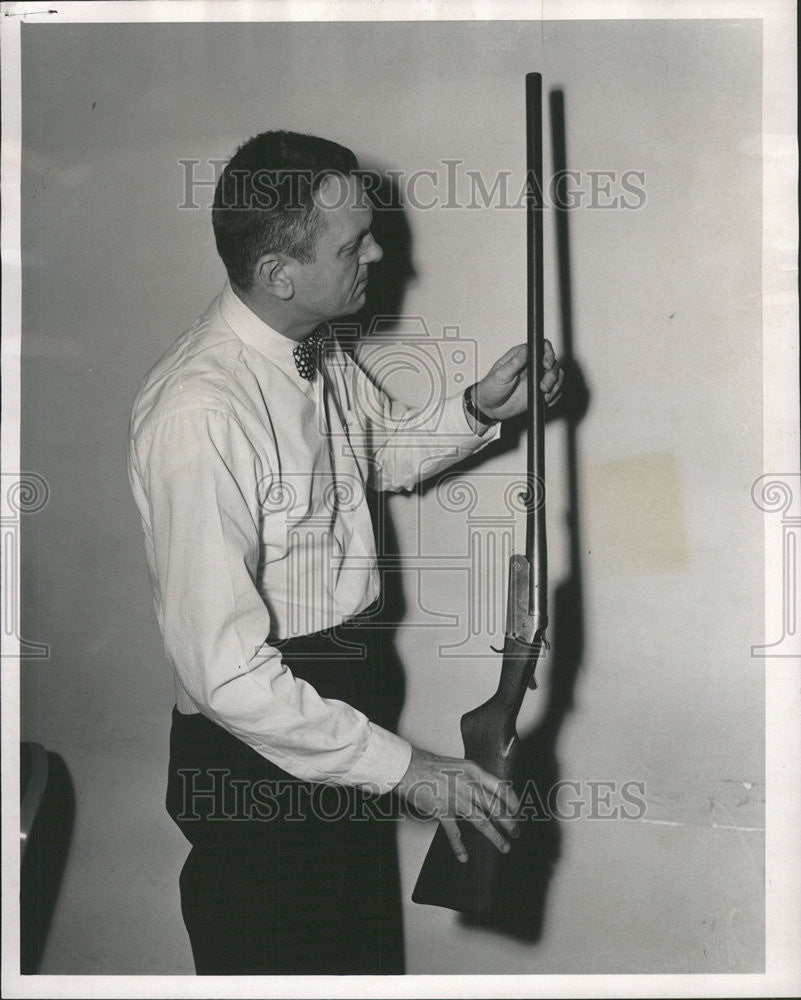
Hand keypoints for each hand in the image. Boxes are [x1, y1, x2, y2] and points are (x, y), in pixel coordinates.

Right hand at [393, 746, 519, 861]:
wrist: (409, 768)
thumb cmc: (431, 765)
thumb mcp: (459, 765)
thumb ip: (474, 778)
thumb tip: (487, 793)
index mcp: (474, 771)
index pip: (501, 787)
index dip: (513, 801)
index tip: (517, 810)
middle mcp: (469, 786)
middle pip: (496, 808)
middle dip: (510, 823)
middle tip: (517, 832)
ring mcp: (457, 800)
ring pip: (482, 822)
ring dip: (496, 837)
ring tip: (505, 846)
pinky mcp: (443, 812)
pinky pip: (454, 834)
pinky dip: (460, 847)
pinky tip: (464, 857)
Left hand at [473, 340, 563, 421]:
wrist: (489, 408)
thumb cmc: (490, 389)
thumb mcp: (500, 374)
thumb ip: (515, 362)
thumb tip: (526, 349)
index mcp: (521, 357)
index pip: (541, 348)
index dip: (548, 354)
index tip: (547, 365)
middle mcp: (531, 366)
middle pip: (552, 363)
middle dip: (552, 375)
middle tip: (544, 386)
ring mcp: (536, 379)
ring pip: (556, 377)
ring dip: (555, 386)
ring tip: (544, 394)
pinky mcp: (539, 392)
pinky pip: (554, 391)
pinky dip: (554, 396)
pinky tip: (545, 400)